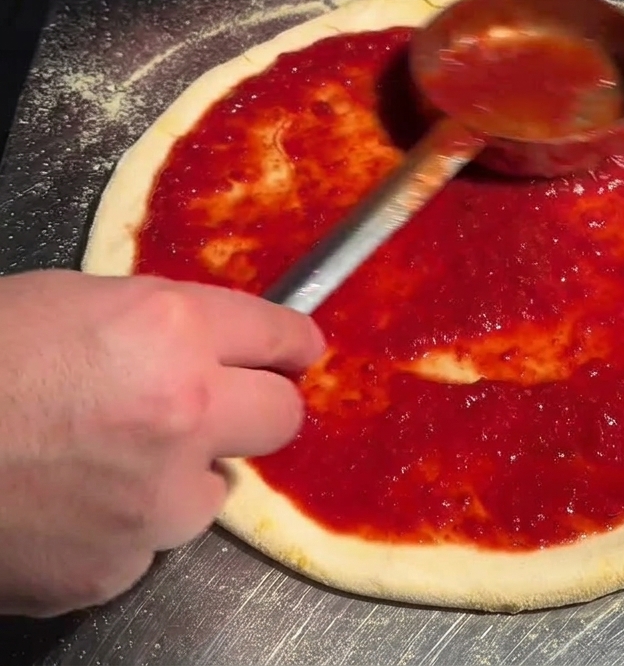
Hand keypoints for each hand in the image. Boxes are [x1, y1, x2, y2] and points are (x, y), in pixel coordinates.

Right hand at [0, 269, 324, 616]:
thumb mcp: (78, 303)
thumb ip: (163, 326)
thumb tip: (215, 345)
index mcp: (172, 330)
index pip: (279, 335)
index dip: (294, 342)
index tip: (302, 350)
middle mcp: (184, 413)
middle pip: (283, 418)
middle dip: (259, 407)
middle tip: (226, 405)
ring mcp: (153, 499)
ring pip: (216, 489)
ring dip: (184, 472)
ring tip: (115, 458)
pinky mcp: (115, 567)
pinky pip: (151, 541)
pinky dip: (128, 522)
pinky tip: (74, 502)